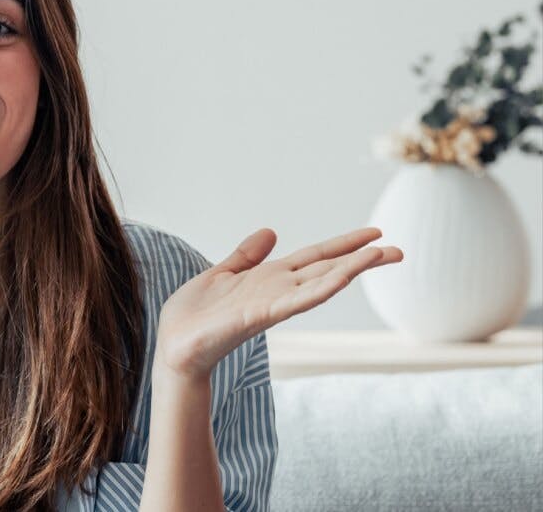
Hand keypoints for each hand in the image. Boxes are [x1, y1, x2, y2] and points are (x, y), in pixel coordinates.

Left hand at [154, 227, 402, 380]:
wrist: (175, 344)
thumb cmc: (195, 315)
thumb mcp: (222, 274)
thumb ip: (246, 255)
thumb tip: (271, 232)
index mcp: (269, 278)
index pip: (316, 257)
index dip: (344, 245)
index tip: (376, 234)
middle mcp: (278, 290)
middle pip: (328, 269)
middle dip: (362, 259)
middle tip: (400, 249)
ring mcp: (272, 303)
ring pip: (320, 283)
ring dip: (351, 269)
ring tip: (381, 254)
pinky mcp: (258, 315)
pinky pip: (294, 301)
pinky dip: (318, 289)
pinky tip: (341, 278)